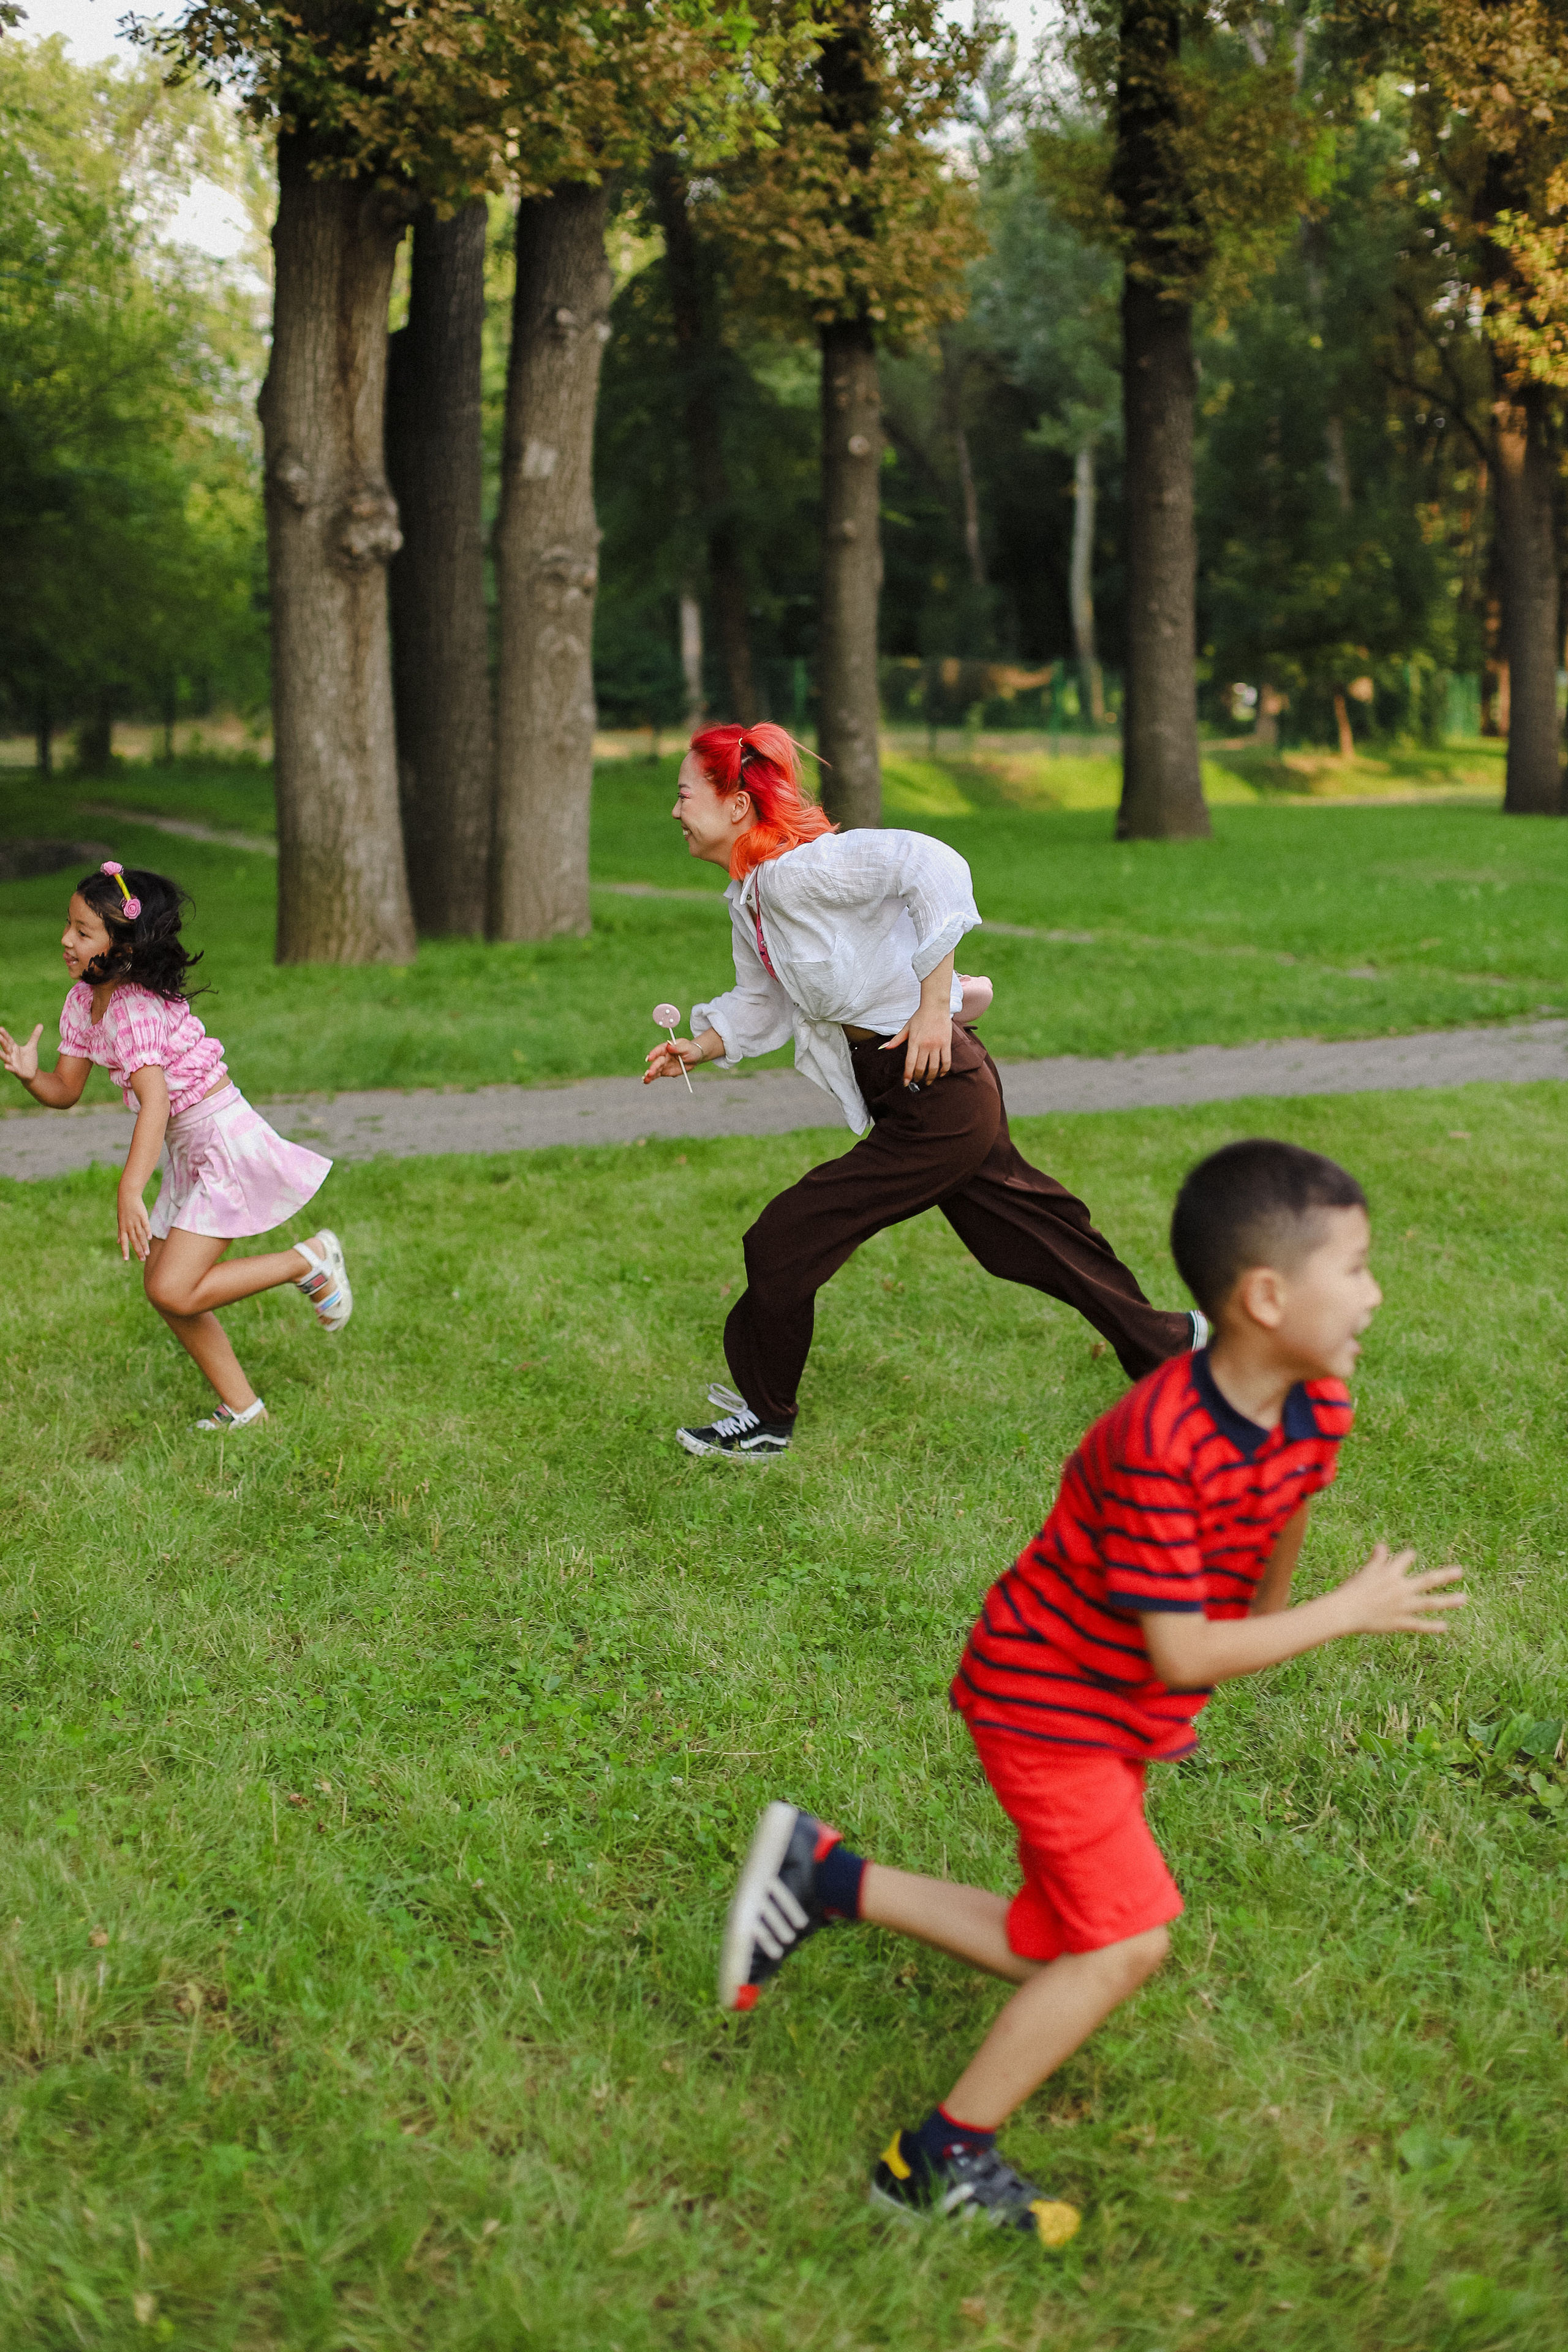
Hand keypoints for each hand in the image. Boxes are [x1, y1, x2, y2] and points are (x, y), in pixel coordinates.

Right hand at [0, 1023, 41, 1082]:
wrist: (32, 1073)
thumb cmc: (29, 1059)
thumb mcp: (32, 1046)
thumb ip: (35, 1036)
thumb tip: (41, 1024)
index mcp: (14, 1048)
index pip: (9, 1040)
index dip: (5, 1035)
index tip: (0, 1028)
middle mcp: (11, 1055)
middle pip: (6, 1047)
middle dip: (2, 1042)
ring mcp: (13, 1063)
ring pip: (6, 1058)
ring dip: (1, 1055)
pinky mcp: (17, 1071)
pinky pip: (12, 1069)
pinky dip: (9, 1068)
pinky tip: (6, 1066)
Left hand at [118, 1185, 151, 1263]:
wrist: (127, 1195)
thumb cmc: (124, 1209)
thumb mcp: (120, 1221)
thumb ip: (120, 1233)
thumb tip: (118, 1242)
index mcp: (123, 1228)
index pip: (124, 1241)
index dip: (124, 1250)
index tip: (126, 1259)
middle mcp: (129, 1226)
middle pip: (134, 1241)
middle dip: (138, 1251)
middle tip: (142, 1260)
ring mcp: (135, 1221)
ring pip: (140, 1235)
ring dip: (144, 1245)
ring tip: (147, 1253)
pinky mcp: (142, 1216)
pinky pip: (145, 1225)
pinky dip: (147, 1231)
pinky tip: (150, 1238)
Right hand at [643, 1028, 719, 1084]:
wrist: (695, 1058)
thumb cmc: (691, 1050)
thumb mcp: (687, 1047)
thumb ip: (678, 1047)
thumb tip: (669, 1046)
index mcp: (667, 1047)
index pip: (659, 1050)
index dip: (654, 1053)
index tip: (650, 1058)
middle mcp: (663, 1056)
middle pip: (657, 1061)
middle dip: (653, 1067)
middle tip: (650, 1073)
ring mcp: (663, 1064)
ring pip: (655, 1069)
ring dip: (650, 1074)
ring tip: (645, 1079)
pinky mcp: (664, 1071)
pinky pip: (657, 1075)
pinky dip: (651, 1078)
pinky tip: (646, 1081)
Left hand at [883, 1004, 952, 1087]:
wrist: (935, 1006)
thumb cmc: (920, 1016)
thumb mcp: (906, 1027)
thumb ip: (897, 1039)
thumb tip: (885, 1047)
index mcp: (913, 1041)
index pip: (910, 1063)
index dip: (908, 1075)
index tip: (906, 1083)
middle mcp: (925, 1045)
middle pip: (922, 1067)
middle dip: (919, 1078)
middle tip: (917, 1082)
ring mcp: (936, 1044)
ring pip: (934, 1067)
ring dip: (931, 1077)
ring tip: (928, 1081)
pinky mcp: (946, 1043)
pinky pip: (946, 1061)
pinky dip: (944, 1070)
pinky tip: (941, 1073)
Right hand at [1334, 1543, 1465, 1636]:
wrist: (1344, 1611)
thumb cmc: (1352, 1590)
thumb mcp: (1365, 1571)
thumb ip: (1377, 1559)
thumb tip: (1382, 1545)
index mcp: (1391, 1573)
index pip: (1406, 1559)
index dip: (1409, 1557)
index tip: (1412, 1556)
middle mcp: (1401, 1588)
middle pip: (1428, 1580)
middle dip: (1445, 1575)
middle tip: (1460, 1572)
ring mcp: (1403, 1606)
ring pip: (1430, 1603)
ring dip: (1447, 1601)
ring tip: (1463, 1599)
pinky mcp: (1400, 1622)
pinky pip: (1419, 1625)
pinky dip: (1432, 1626)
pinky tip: (1445, 1626)